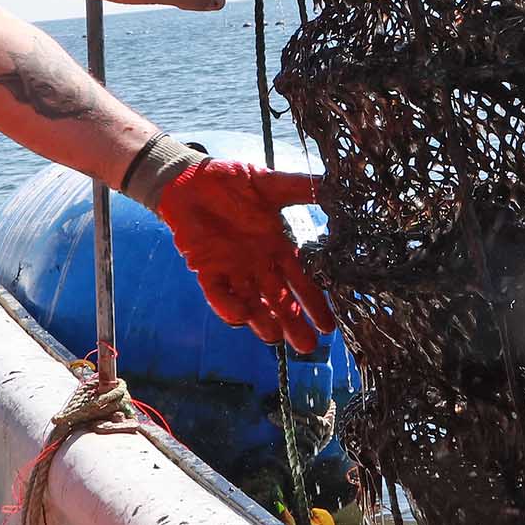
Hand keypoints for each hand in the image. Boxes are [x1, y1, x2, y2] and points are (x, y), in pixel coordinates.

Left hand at [154, 159, 337, 355]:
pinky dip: (227, 306)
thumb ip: (302, 188)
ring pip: (252, 303)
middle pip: (280, 301)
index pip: (301, 282)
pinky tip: (240, 316)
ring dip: (262, 321)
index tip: (328, 326)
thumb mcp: (270, 183)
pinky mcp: (206, 269)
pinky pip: (218, 293)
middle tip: (306, 346)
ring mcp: (233, 269)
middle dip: (293, 323)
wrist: (189, 178)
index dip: (314, 304)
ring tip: (275, 337)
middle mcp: (258, 265)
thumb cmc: (230, 181)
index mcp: (277, 247)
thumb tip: (336, 186)